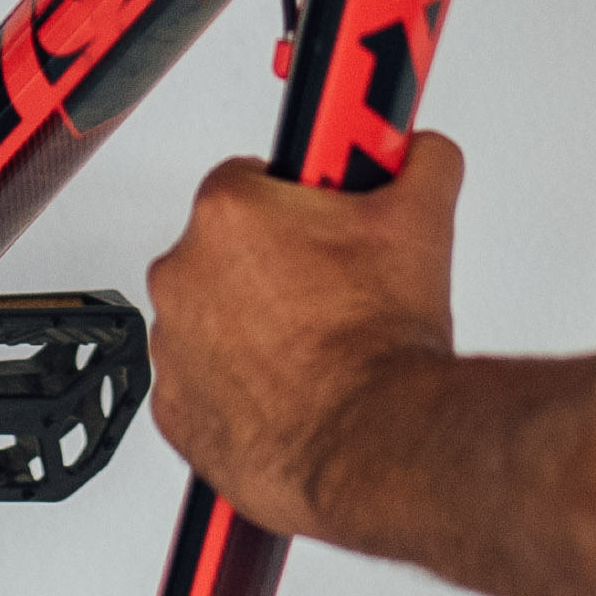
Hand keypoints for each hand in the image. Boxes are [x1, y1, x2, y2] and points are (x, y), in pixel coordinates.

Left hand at [147, 133, 466, 542]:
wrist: (374, 443)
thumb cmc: (381, 343)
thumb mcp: (423, 221)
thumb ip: (417, 162)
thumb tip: (418, 152)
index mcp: (228, 211)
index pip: (252, 177)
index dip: (298, 199)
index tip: (322, 217)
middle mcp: (182, 272)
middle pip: (229, 249)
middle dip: (275, 264)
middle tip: (333, 290)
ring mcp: (172, 345)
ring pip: (211, 317)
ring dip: (252, 326)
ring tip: (319, 346)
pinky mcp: (173, 411)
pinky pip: (200, 382)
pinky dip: (235, 386)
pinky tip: (292, 389)